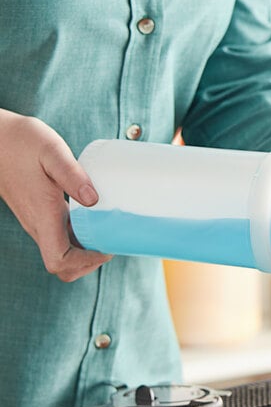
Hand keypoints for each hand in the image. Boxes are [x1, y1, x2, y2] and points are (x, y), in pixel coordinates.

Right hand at [0, 109, 111, 280]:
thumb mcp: (51, 152)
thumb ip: (72, 174)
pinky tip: (93, 219)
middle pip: (63, 265)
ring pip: (60, 253)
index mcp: (42, 215)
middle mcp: (38, 225)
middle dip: (89, 263)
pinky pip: (59, 238)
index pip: (59, 261)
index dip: (85, 262)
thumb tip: (93, 200)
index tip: (106, 247)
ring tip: (107, 232)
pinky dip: (78, 239)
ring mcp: (37, 221)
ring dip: (85, 253)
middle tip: (111, 242)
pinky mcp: (38, 214)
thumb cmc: (22, 141)